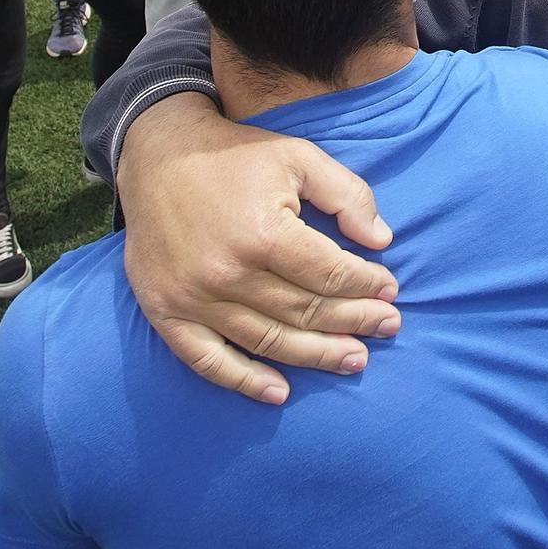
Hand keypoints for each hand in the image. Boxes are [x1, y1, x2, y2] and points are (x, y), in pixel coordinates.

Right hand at [118, 98, 401, 403]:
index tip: (390, 291)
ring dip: (315, 355)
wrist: (157, 156)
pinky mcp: (166, 312)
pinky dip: (244, 381)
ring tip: (354, 359)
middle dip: (354, 322)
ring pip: (267, 340)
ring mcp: (194, 298)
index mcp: (265, 233)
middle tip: (387, 327)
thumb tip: (382, 240)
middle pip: (304, 311)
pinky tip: (279, 392)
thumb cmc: (236, 156)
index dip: (366, 285)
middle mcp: (228, 273)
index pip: (330, 274)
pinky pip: (208, 360)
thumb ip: (347, 194)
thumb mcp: (300, 156)